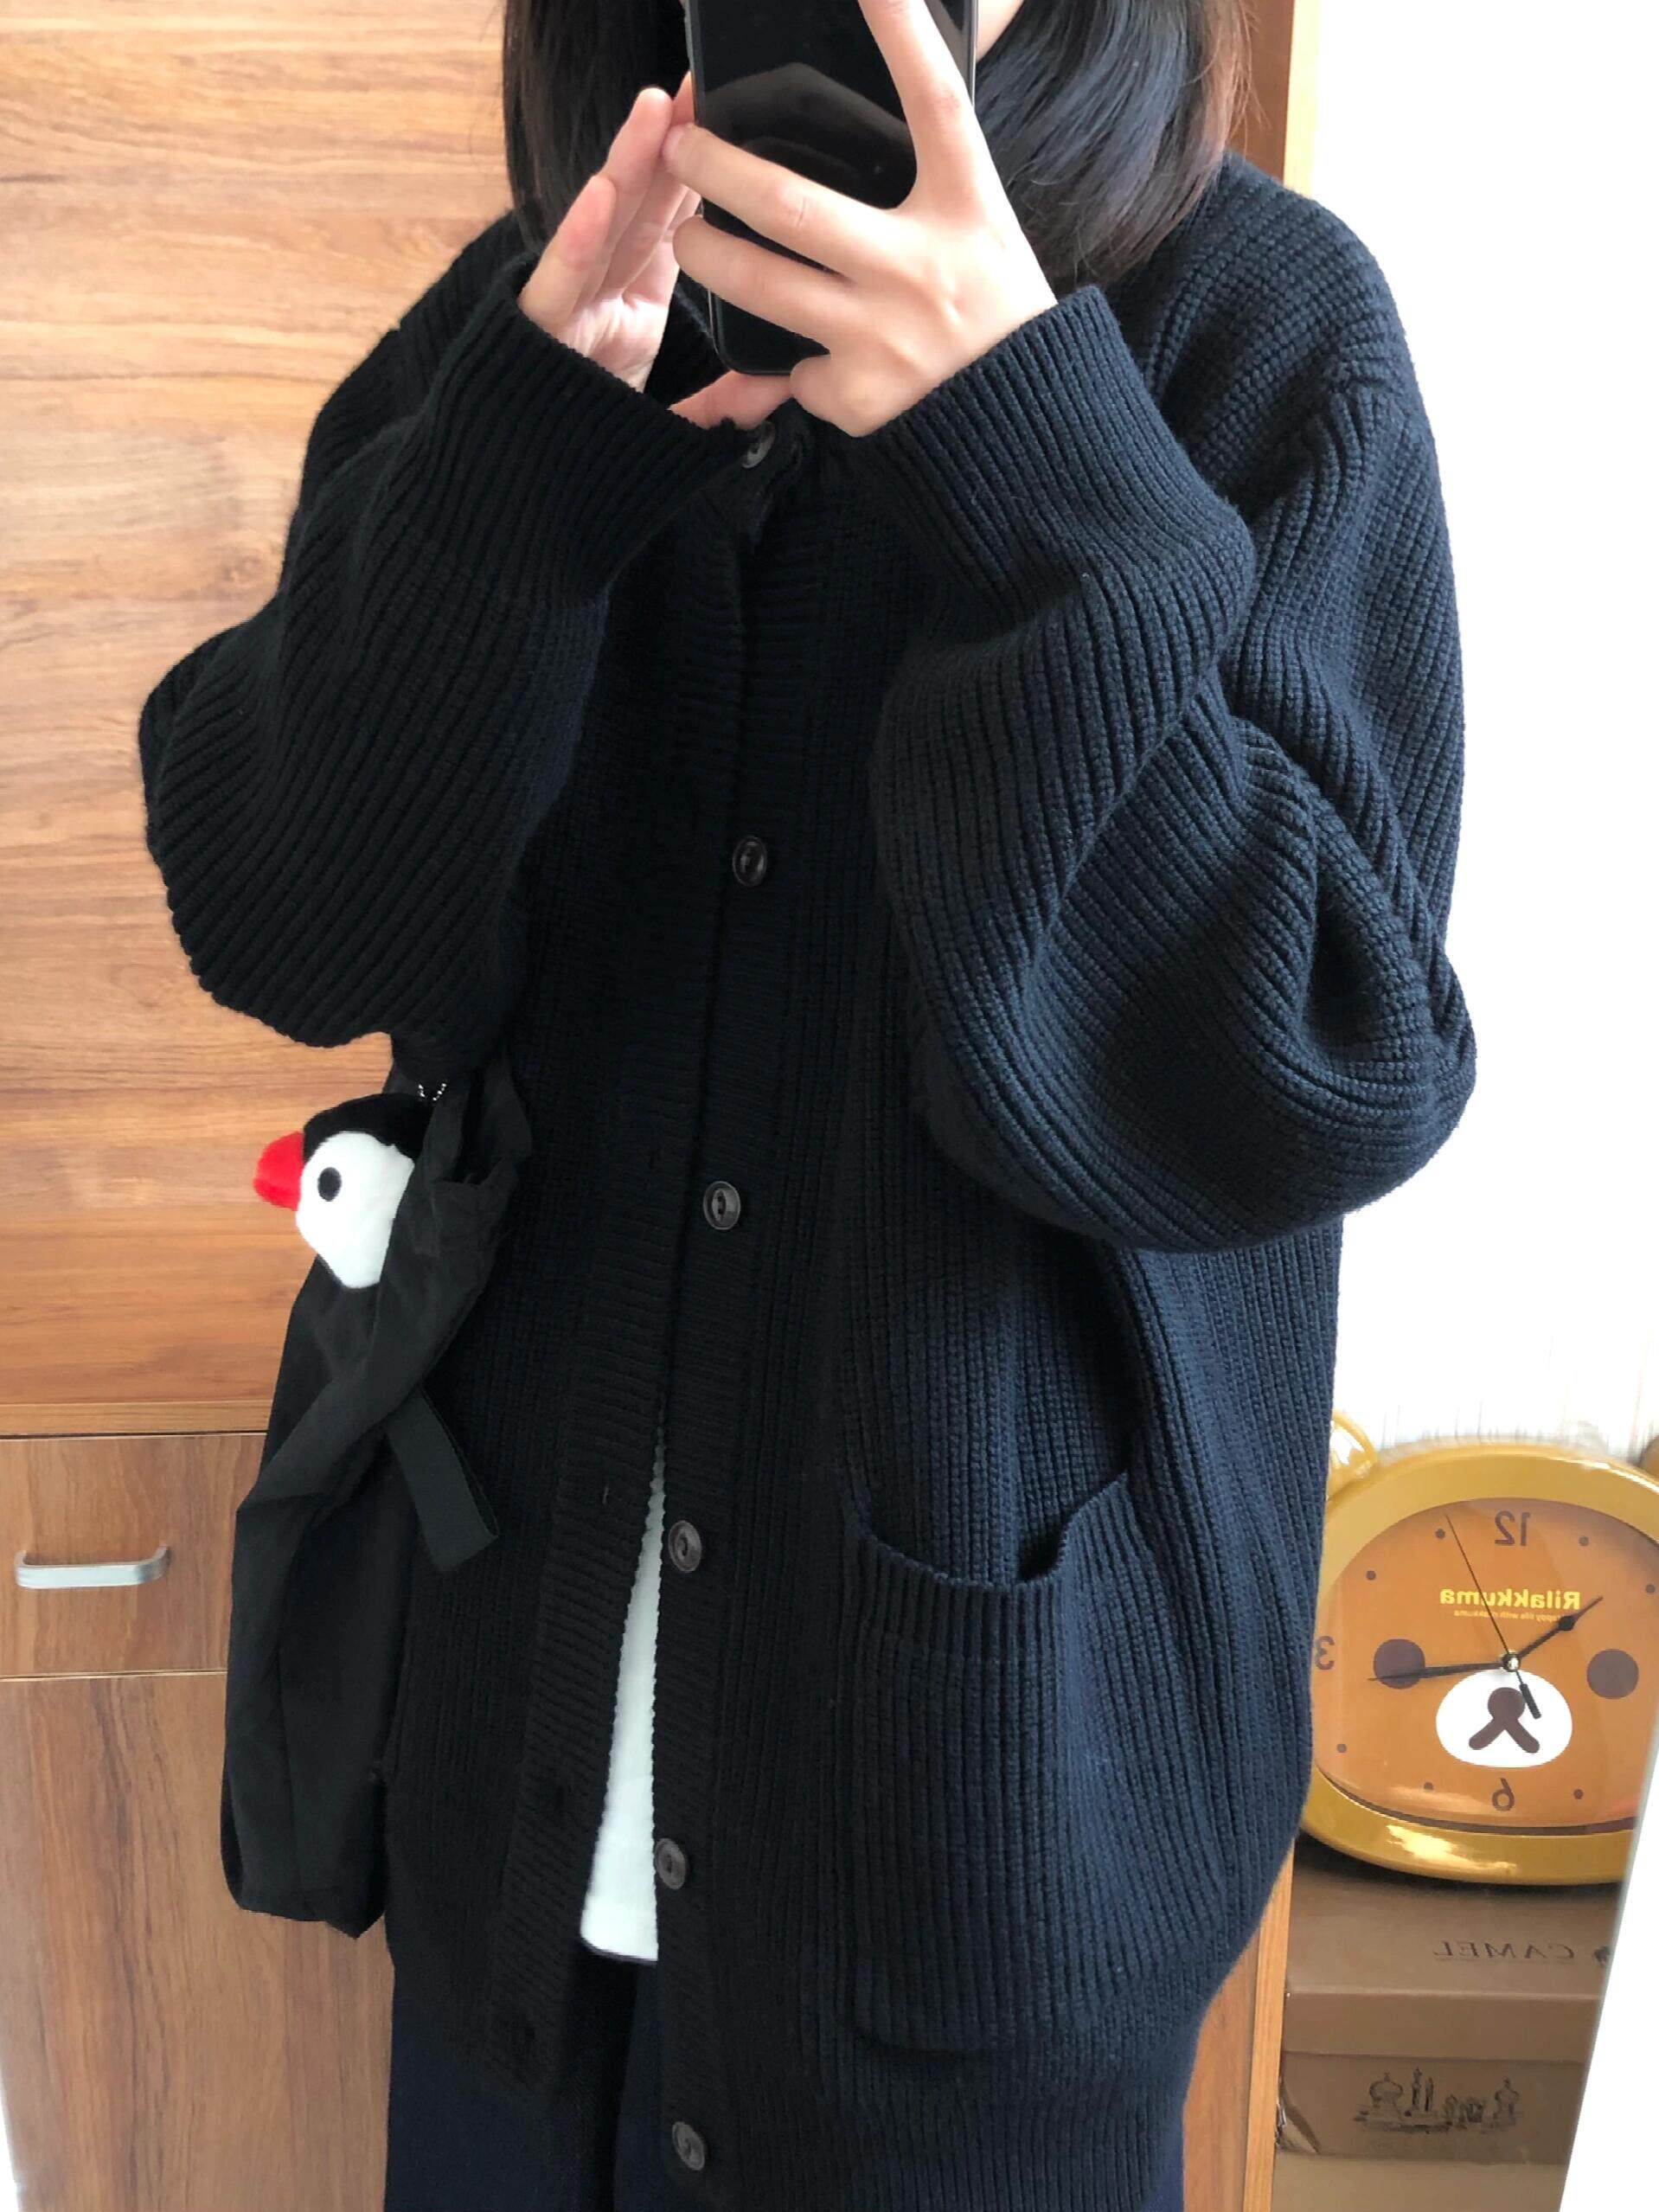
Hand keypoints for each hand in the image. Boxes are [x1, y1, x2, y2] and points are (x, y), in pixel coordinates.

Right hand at [515, 73, 781, 432]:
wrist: (525, 499)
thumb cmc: (596, 453)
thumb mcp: (676, 425)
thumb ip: (724, 405)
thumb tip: (783, 387)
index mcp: (631, 305)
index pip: (670, 226)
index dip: (698, 178)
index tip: (729, 126)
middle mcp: (599, 293)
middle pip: (638, 209)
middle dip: (667, 147)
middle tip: (700, 89)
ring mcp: (568, 307)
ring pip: (599, 226)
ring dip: (628, 165)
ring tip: (657, 112)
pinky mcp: (539, 335)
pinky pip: (559, 281)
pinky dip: (578, 237)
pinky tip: (601, 194)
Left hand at [663, 0, 1056, 436]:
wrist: (1025, 429)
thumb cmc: (995, 313)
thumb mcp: (980, 227)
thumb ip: (935, 172)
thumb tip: (910, 78)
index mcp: (967, 208)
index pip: (934, 102)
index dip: (902, 33)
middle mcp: (922, 266)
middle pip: (792, 204)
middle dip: (716, 171)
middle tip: (681, 151)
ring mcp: (885, 334)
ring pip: (762, 284)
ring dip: (707, 259)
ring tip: (686, 242)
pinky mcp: (860, 394)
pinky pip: (792, 366)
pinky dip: (788, 360)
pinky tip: (806, 358)